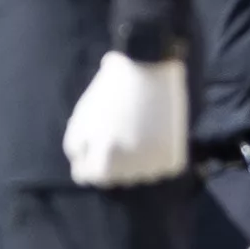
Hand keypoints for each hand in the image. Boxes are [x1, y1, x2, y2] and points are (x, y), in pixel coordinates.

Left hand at [61, 53, 190, 186]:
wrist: (149, 69)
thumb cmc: (109, 91)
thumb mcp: (81, 119)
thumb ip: (78, 146)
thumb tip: (82, 165)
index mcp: (99, 157)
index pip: (86, 176)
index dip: (86, 162)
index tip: (92, 149)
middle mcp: (125, 167)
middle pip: (110, 179)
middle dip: (108, 164)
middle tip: (116, 138)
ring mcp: (150, 165)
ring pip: (135, 176)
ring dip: (132, 163)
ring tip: (135, 135)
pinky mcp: (171, 161)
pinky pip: (158, 170)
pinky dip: (155, 158)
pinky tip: (151, 138)